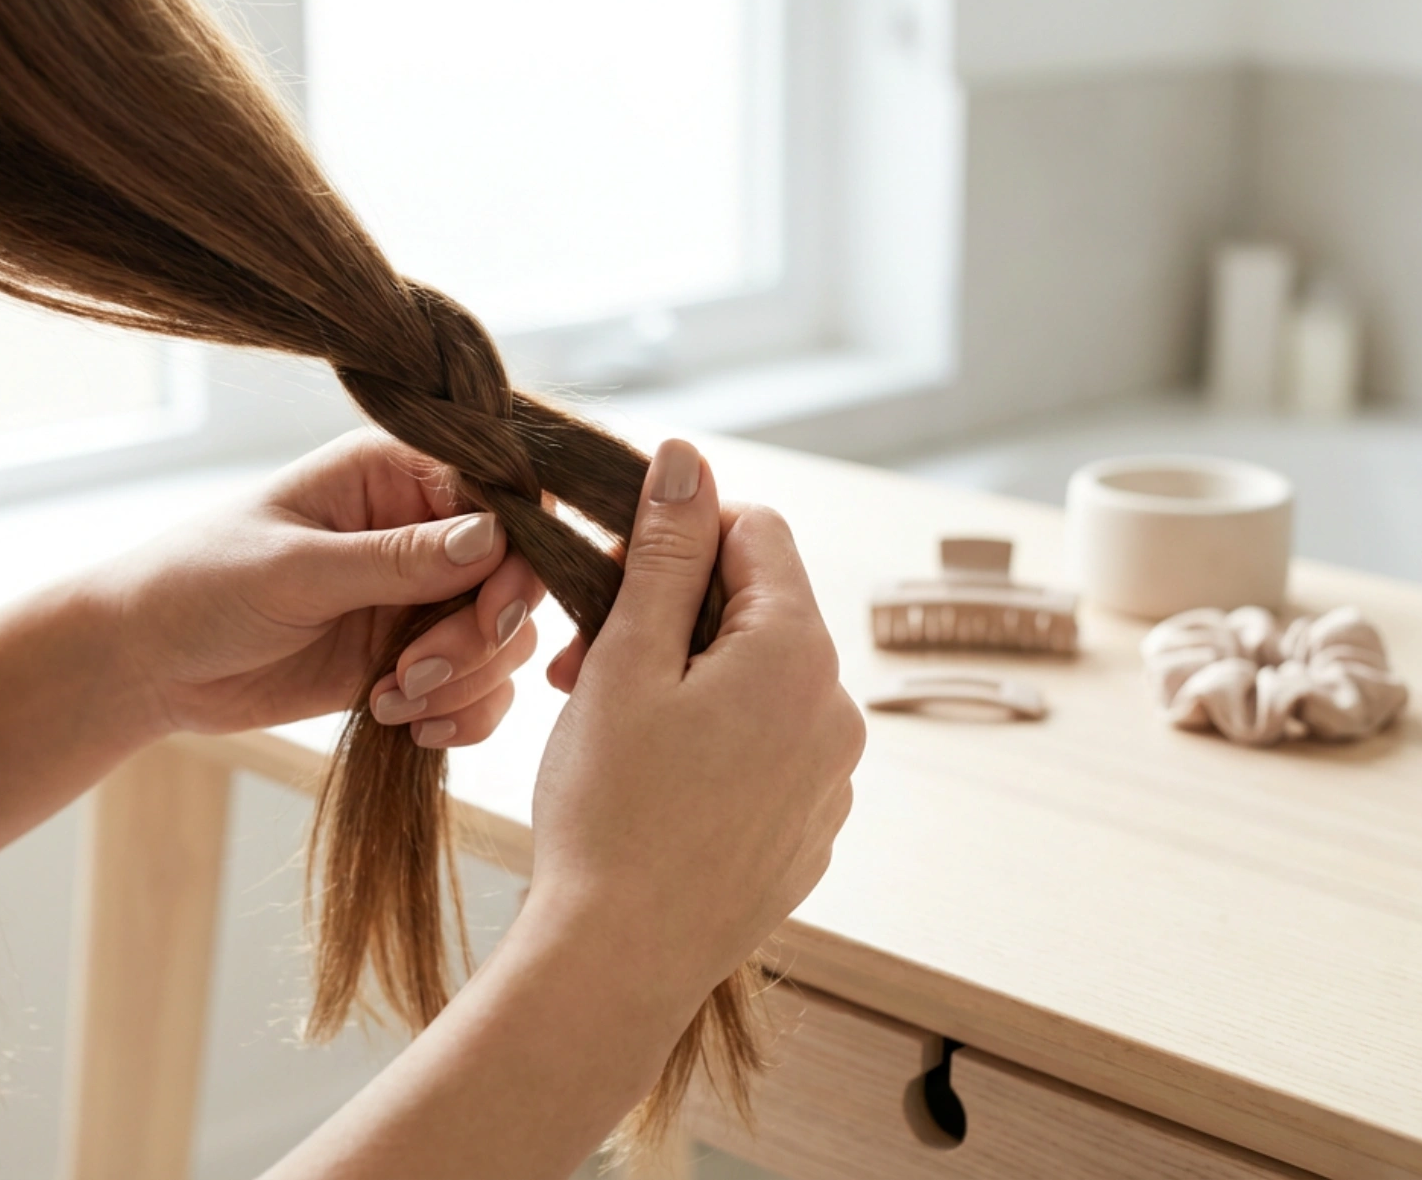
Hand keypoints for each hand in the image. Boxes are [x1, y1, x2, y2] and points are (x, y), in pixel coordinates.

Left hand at [97, 429, 545, 743]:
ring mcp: (420, 596)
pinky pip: (481, 687)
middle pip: (517, 576)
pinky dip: (461, 714)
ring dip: (466, 681)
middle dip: (481, 636)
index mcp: (394, 472)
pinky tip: (407, 726)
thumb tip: (494, 539)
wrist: (146, 664)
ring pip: (505, 638)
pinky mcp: (413, 656)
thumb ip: (397, 559)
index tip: (488, 614)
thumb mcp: (294, 569)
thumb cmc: (198, 584)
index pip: (503, 496)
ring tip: (394, 699)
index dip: (517, 557)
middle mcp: (421, 528)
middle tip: (417, 671)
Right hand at [520, 440, 863, 1011]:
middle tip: (585, 657)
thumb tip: (689, 459)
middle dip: (675, 612)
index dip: (682, 534)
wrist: (619, 963)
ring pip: (762, 682)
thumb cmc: (609, 809)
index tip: (615, 575)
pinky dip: (715, 741)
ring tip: (609, 722)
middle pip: (761, 609)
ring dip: (690, 677)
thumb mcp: (625, 660)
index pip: (760, 531)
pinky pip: (770, 750)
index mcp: (798, 653)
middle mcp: (837, 710)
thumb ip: (666, 551)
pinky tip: (652, 782)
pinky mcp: (811, 831)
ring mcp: (832, 779)